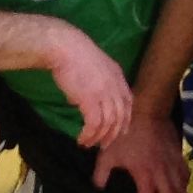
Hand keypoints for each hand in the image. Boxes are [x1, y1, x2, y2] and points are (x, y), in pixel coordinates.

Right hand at [41, 22, 133, 147]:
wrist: (65, 47)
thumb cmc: (74, 54)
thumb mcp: (94, 67)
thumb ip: (96, 83)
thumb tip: (81, 101)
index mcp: (118, 76)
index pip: (128, 102)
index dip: (126, 118)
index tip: (121, 131)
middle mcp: (115, 86)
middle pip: (120, 116)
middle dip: (113, 133)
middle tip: (104, 145)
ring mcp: (104, 93)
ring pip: (108, 123)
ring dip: (99, 137)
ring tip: (89, 144)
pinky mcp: (90, 100)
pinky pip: (94, 124)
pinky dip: (89, 134)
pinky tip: (82, 139)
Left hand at [92, 109, 189, 192]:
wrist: (147, 110)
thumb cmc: (125, 133)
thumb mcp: (107, 154)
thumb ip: (101, 173)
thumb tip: (96, 189)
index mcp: (144, 175)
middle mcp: (161, 173)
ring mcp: (172, 164)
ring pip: (180, 189)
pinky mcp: (178, 155)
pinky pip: (184, 174)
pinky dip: (185, 185)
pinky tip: (184, 190)